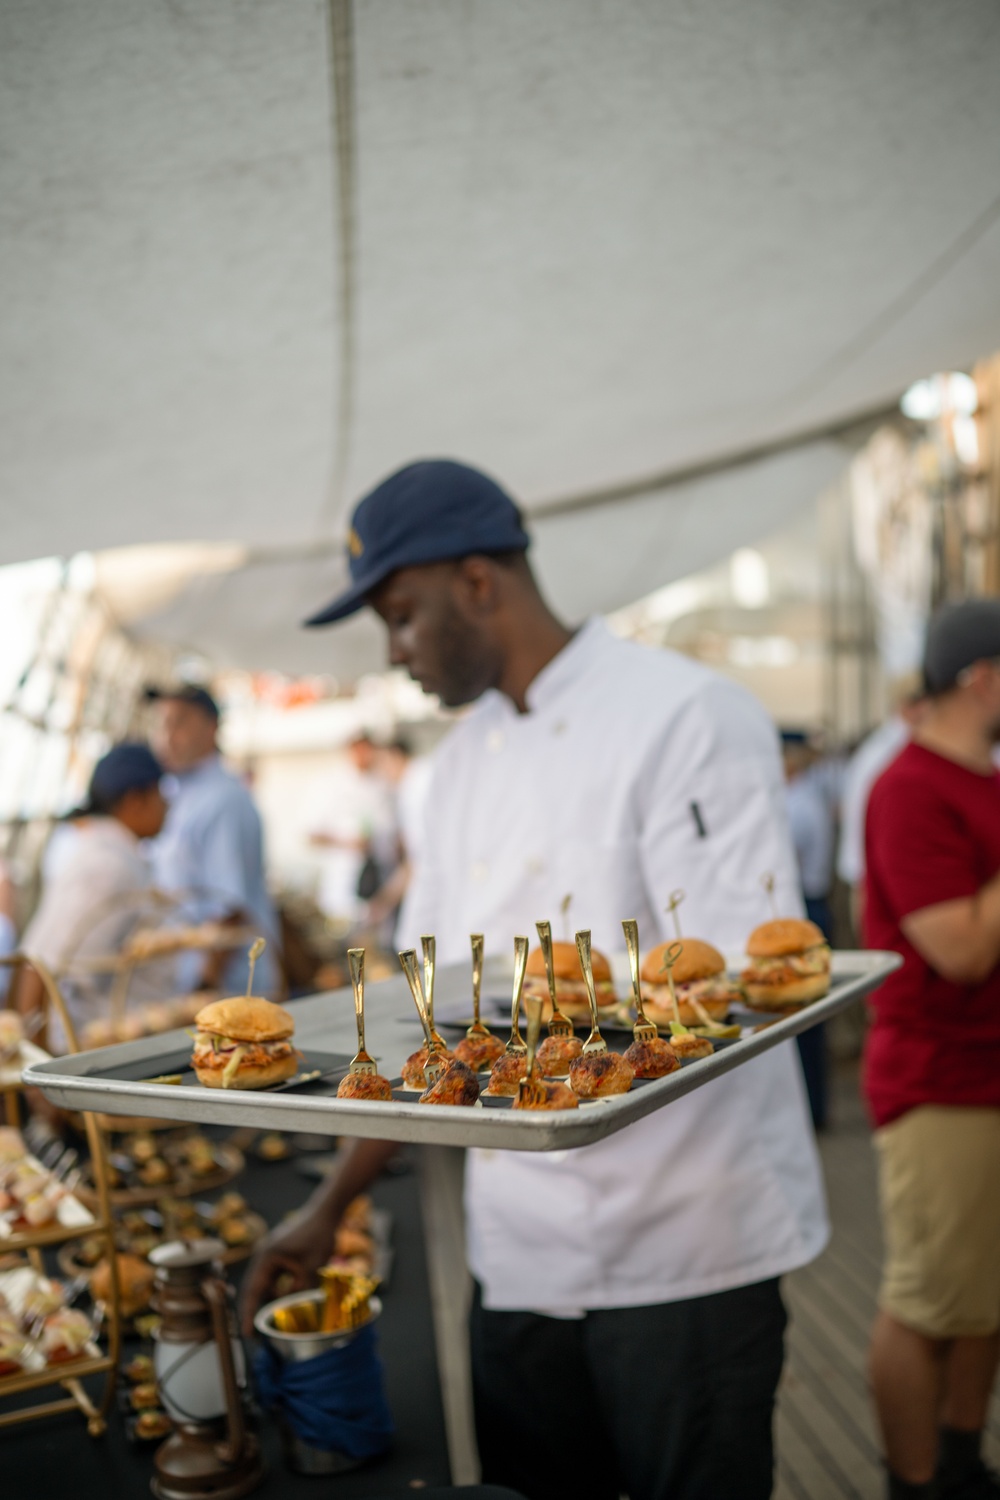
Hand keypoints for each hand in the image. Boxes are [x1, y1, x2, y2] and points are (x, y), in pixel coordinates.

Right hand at [239, 1207, 333, 1336]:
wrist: (326, 1212)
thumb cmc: (318, 1237)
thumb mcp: (311, 1269)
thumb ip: (300, 1291)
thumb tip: (294, 1312)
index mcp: (266, 1258)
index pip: (254, 1291)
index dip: (249, 1314)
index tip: (248, 1335)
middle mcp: (263, 1256)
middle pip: (257, 1289)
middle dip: (257, 1310)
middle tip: (260, 1334)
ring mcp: (270, 1253)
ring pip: (267, 1284)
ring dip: (272, 1299)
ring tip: (278, 1318)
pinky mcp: (279, 1253)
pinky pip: (275, 1276)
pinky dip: (280, 1289)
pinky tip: (289, 1299)